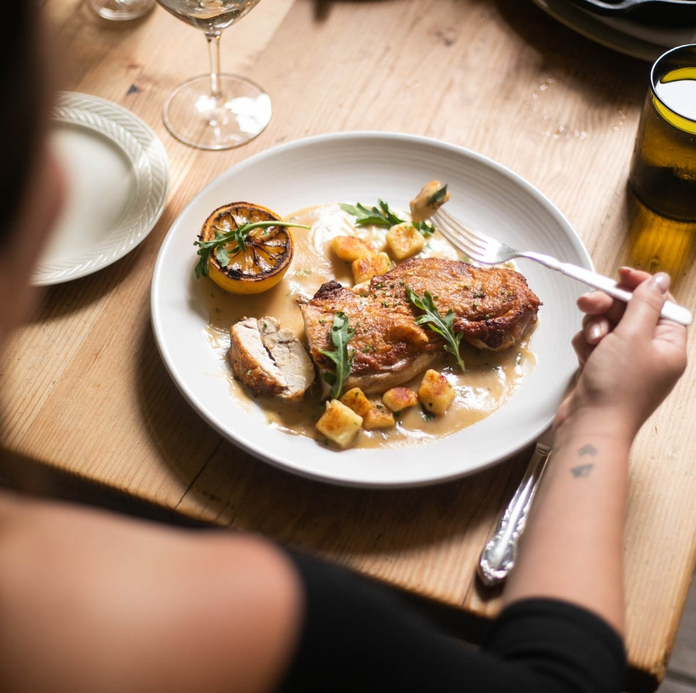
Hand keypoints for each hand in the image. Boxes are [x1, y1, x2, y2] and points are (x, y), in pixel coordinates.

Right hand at [555, 268, 686, 437]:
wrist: (590, 424)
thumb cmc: (617, 389)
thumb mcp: (634, 336)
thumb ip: (645, 303)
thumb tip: (659, 280)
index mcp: (669, 346)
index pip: (662, 304)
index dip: (642, 287)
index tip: (621, 275)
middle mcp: (649, 353)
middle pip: (630, 311)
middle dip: (608, 306)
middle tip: (590, 303)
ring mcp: (624, 361)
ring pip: (607, 325)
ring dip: (594, 326)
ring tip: (591, 340)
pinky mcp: (602, 368)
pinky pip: (593, 342)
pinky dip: (586, 344)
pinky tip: (585, 355)